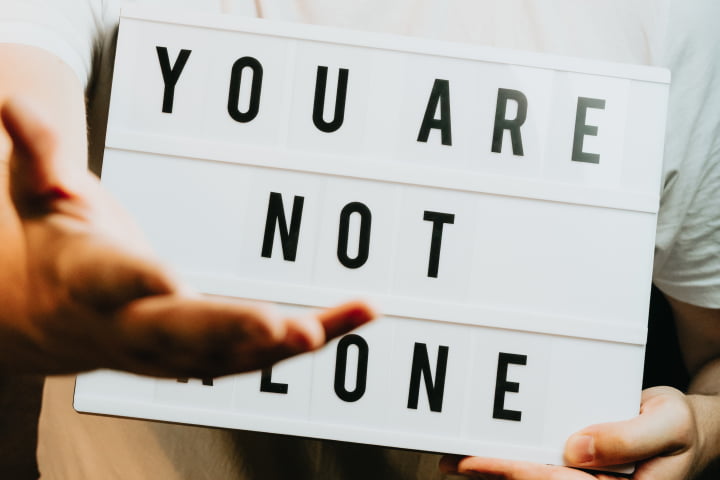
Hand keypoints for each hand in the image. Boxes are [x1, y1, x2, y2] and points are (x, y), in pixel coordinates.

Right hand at [0, 97, 374, 376]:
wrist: (56, 320)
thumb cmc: (57, 248)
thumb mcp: (35, 196)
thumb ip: (37, 154)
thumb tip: (7, 104)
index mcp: (87, 279)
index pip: (111, 280)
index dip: (139, 280)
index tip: (172, 279)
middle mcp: (132, 323)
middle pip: (181, 332)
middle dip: (230, 329)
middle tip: (284, 326)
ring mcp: (174, 349)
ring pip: (229, 355)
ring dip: (281, 345)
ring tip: (327, 327)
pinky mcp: (209, 354)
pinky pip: (264, 351)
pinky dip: (317, 334)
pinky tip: (361, 313)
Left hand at [440, 387, 706, 479]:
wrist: (685, 428)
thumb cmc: (680, 426)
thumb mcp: (668, 424)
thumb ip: (628, 439)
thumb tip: (578, 449)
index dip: (520, 473)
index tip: (485, 461)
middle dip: (495, 474)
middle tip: (454, 461)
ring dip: (492, 473)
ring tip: (452, 462)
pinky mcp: (575, 468)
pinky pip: (537, 467)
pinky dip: (507, 462)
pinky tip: (481, 458)